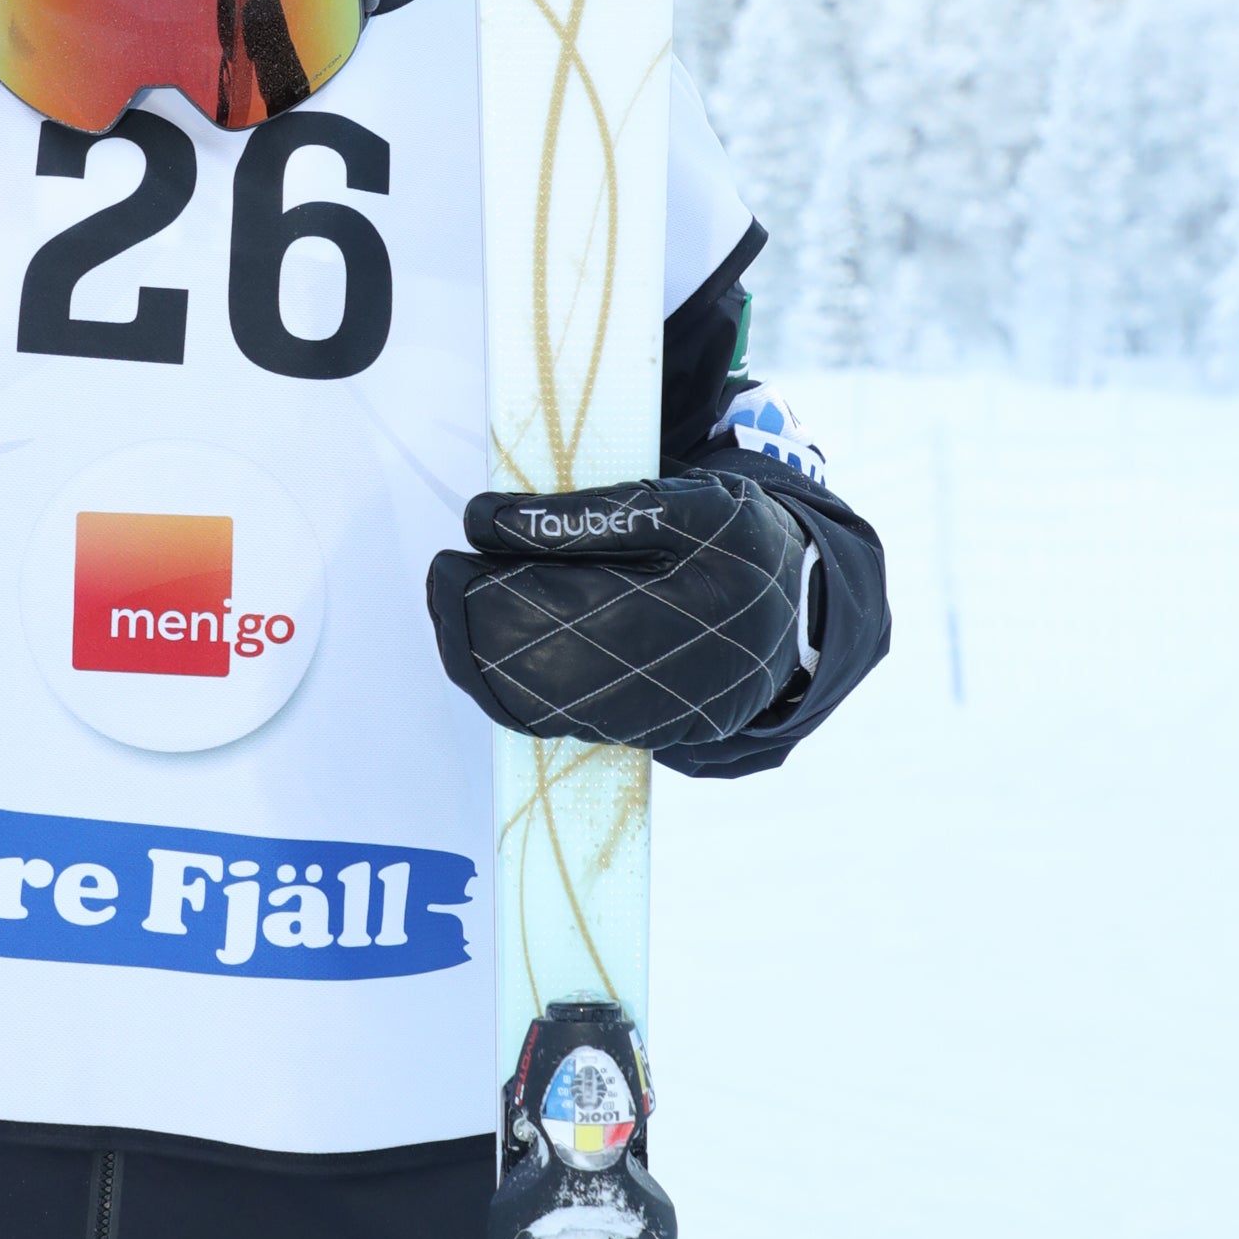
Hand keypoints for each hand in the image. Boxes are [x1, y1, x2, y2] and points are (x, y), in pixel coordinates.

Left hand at [426, 471, 814, 754]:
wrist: (796, 618)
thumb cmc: (736, 545)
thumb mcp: (686, 504)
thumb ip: (589, 514)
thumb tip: (487, 524)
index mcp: (686, 603)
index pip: (564, 604)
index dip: (492, 586)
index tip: (452, 552)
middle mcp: (667, 674)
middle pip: (540, 663)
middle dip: (471, 622)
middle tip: (442, 578)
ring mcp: (653, 715)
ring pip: (540, 703)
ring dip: (477, 659)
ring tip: (452, 607)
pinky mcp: (640, 734)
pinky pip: (556, 721)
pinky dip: (507, 689)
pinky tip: (483, 650)